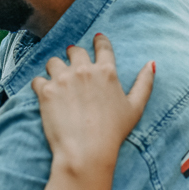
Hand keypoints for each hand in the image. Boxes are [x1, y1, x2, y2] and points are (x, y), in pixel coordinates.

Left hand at [31, 33, 153, 170]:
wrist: (86, 151)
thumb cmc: (113, 133)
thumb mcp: (135, 108)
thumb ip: (144, 83)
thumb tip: (151, 63)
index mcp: (106, 72)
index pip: (102, 47)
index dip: (99, 41)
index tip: (96, 38)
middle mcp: (83, 70)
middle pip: (74, 51)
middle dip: (73, 55)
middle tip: (72, 66)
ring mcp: (63, 79)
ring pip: (53, 62)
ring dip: (55, 69)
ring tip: (57, 81)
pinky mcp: (45, 91)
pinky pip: (37, 80)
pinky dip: (40, 86)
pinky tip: (44, 95)